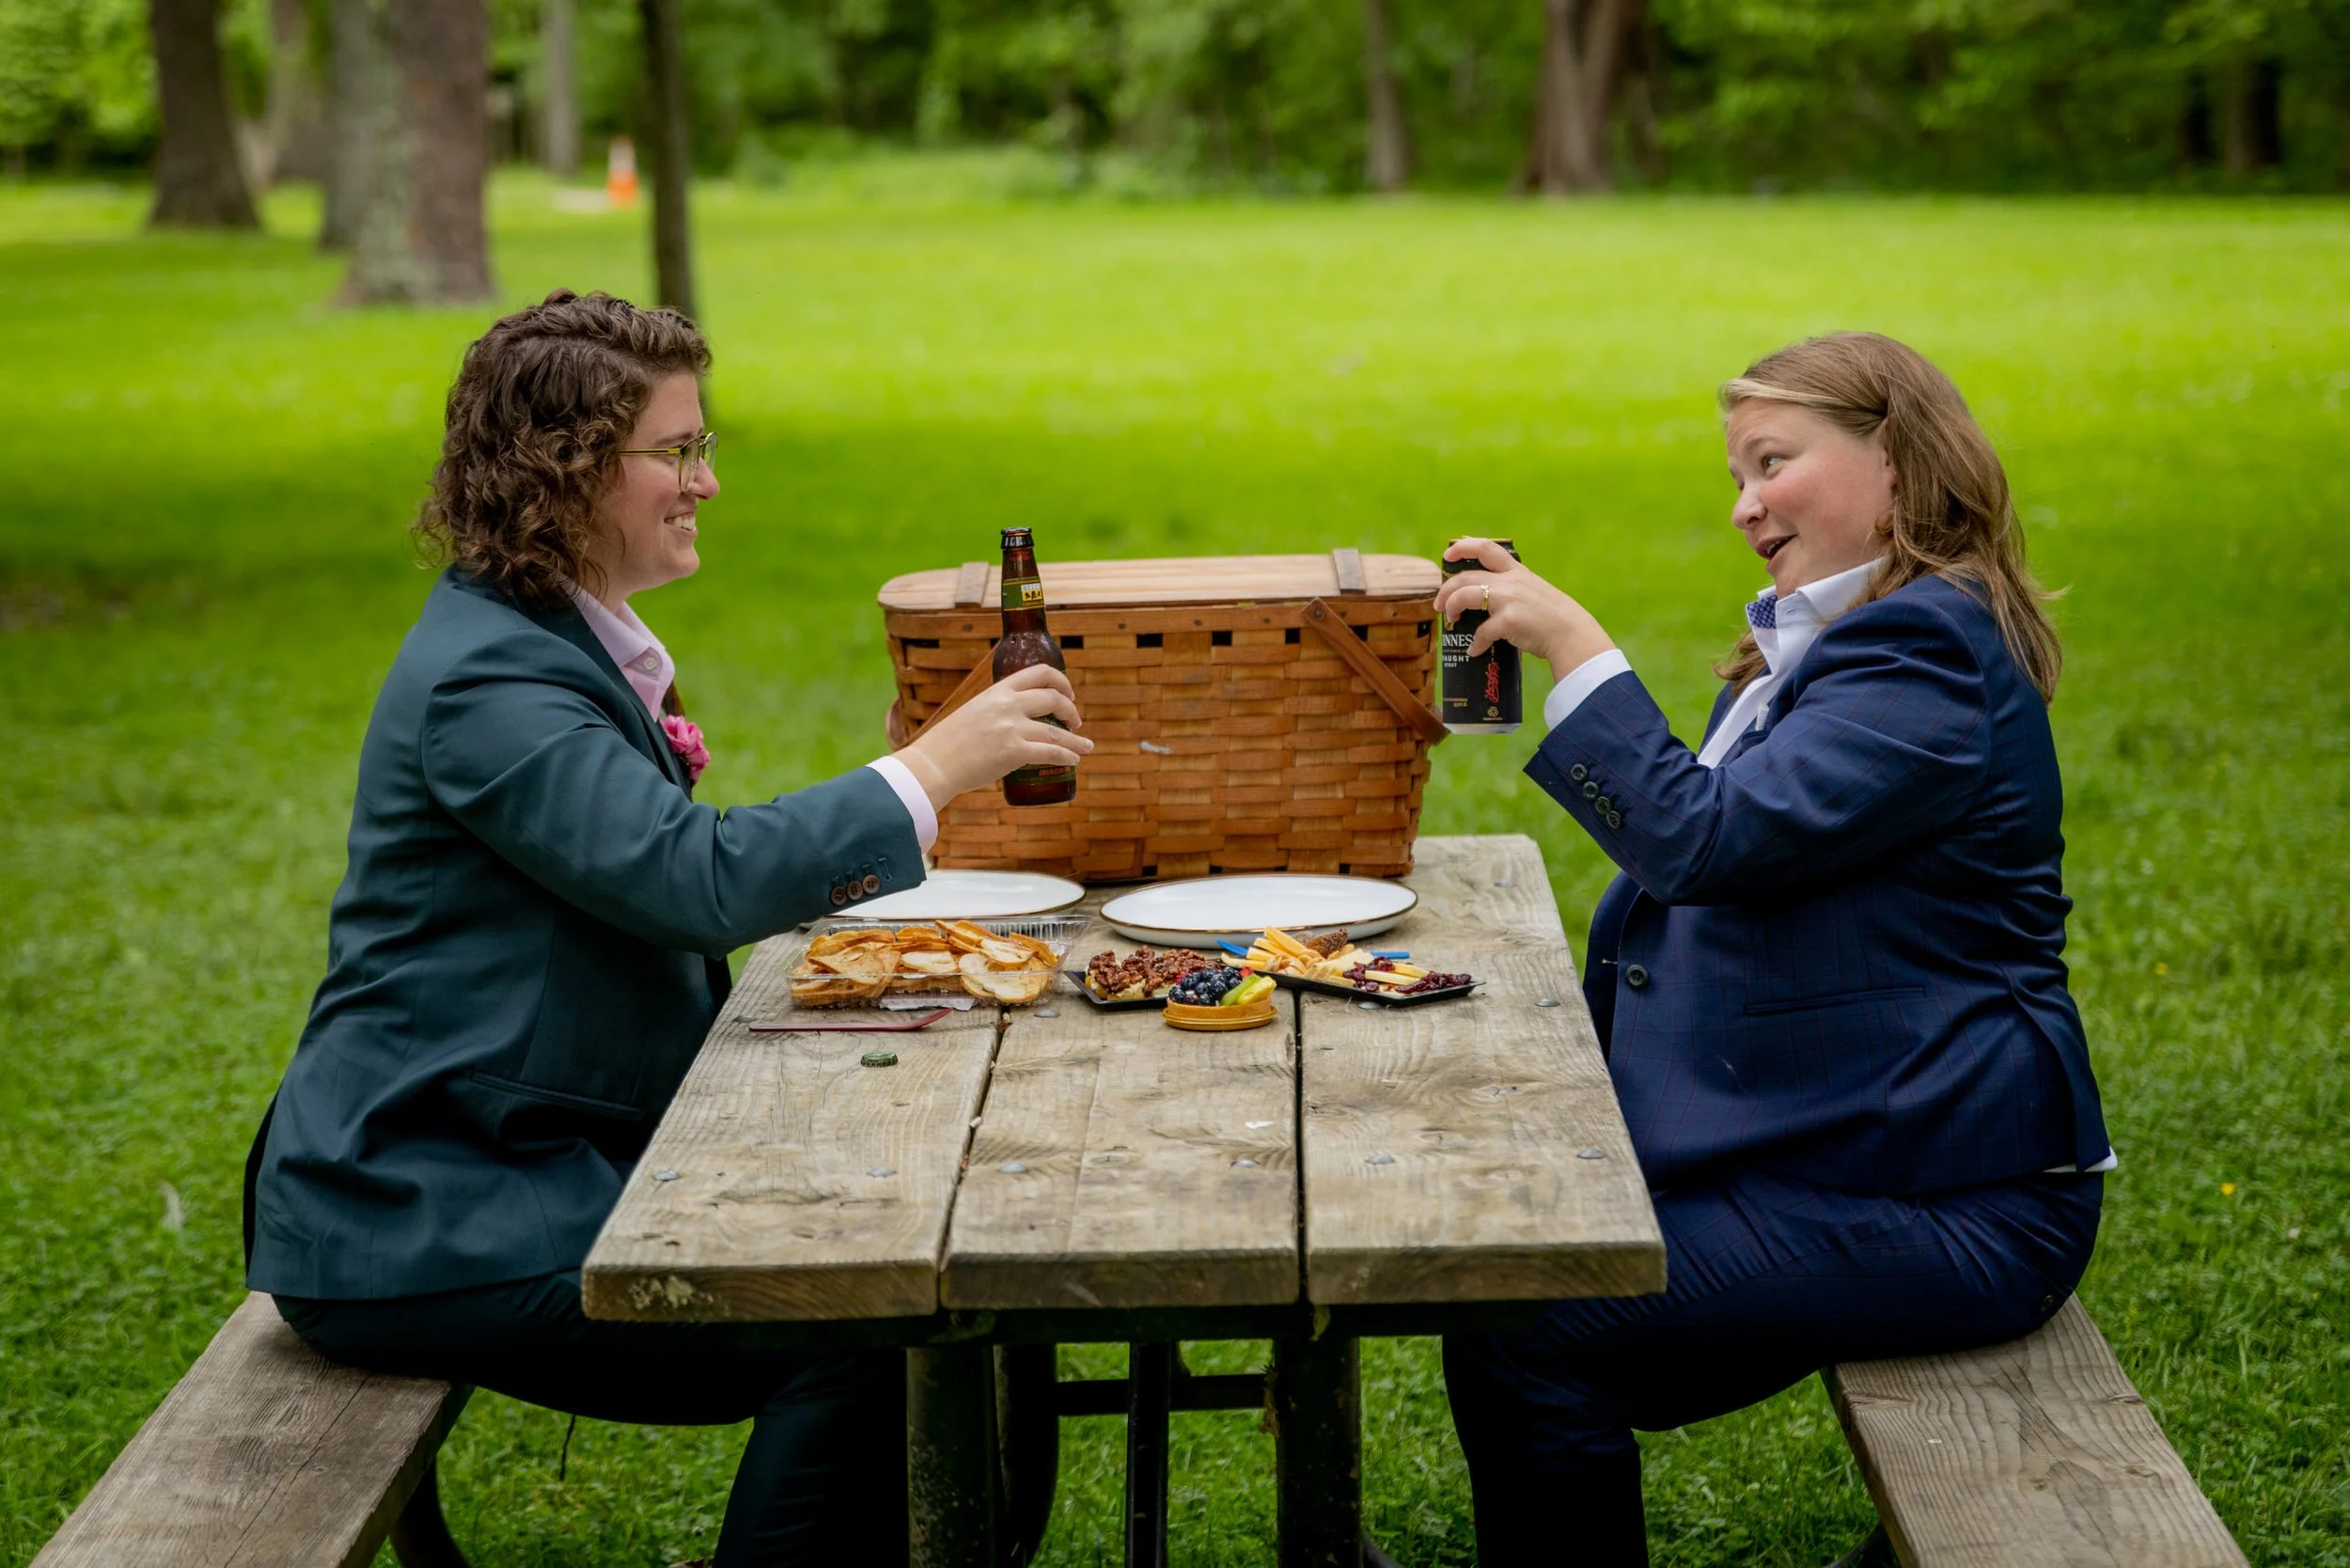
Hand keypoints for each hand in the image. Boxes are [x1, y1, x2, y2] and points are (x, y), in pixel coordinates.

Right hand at [895, 664, 1092, 809]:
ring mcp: (1012, 728)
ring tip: (1086, 747)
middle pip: (1054, 698)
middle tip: (1075, 722)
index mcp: (998, 691)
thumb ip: (995, 711)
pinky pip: (1051, 752)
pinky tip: (1073, 760)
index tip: (1068, 694)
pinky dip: (1068, 756)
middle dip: (1071, 710)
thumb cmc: (949, 743)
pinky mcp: (1014, 752)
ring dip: (1076, 740)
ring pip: (1057, 731)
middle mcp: (1008, 705)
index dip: (1061, 681)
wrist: (935, 763)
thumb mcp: (973, 712)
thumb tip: (1013, 720)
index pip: (1039, 672)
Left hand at [1432, 537, 1615, 673]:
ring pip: (1465, 596)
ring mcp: (1509, 599)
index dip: (1463, 547)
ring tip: (1451, 621)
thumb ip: (1514, 590)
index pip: (1487, 548)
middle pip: (1466, 576)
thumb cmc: (1554, 618)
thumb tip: (1488, 601)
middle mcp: (1511, 581)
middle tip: (1439, 604)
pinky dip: (1475, 644)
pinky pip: (1481, 632)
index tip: (1447, 554)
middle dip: (1446, 589)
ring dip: (1451, 608)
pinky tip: (1474, 651)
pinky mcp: (1509, 621)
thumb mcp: (1535, 592)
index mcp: (1517, 572)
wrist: (1572, 635)